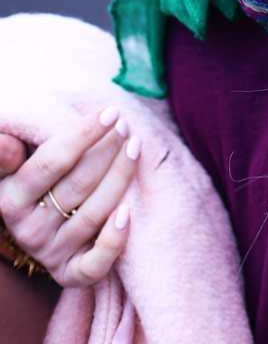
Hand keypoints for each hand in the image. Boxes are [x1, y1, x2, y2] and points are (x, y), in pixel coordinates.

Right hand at [0, 108, 139, 286]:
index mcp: (11, 198)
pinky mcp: (70, 273)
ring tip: (135, 147)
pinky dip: (113, 240)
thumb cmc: (30, 179)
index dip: (84, 135)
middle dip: (107, 150)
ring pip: (93, 214)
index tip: (110, 113)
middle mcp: (29, 230)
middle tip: (126, 126)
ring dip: (120, 177)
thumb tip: (7, 145)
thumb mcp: (12, 166)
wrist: (33, 224)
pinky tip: (129, 211)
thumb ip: (7, 154)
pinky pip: (94, 265)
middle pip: (78, 184)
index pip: (52, 162)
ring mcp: (51, 252)